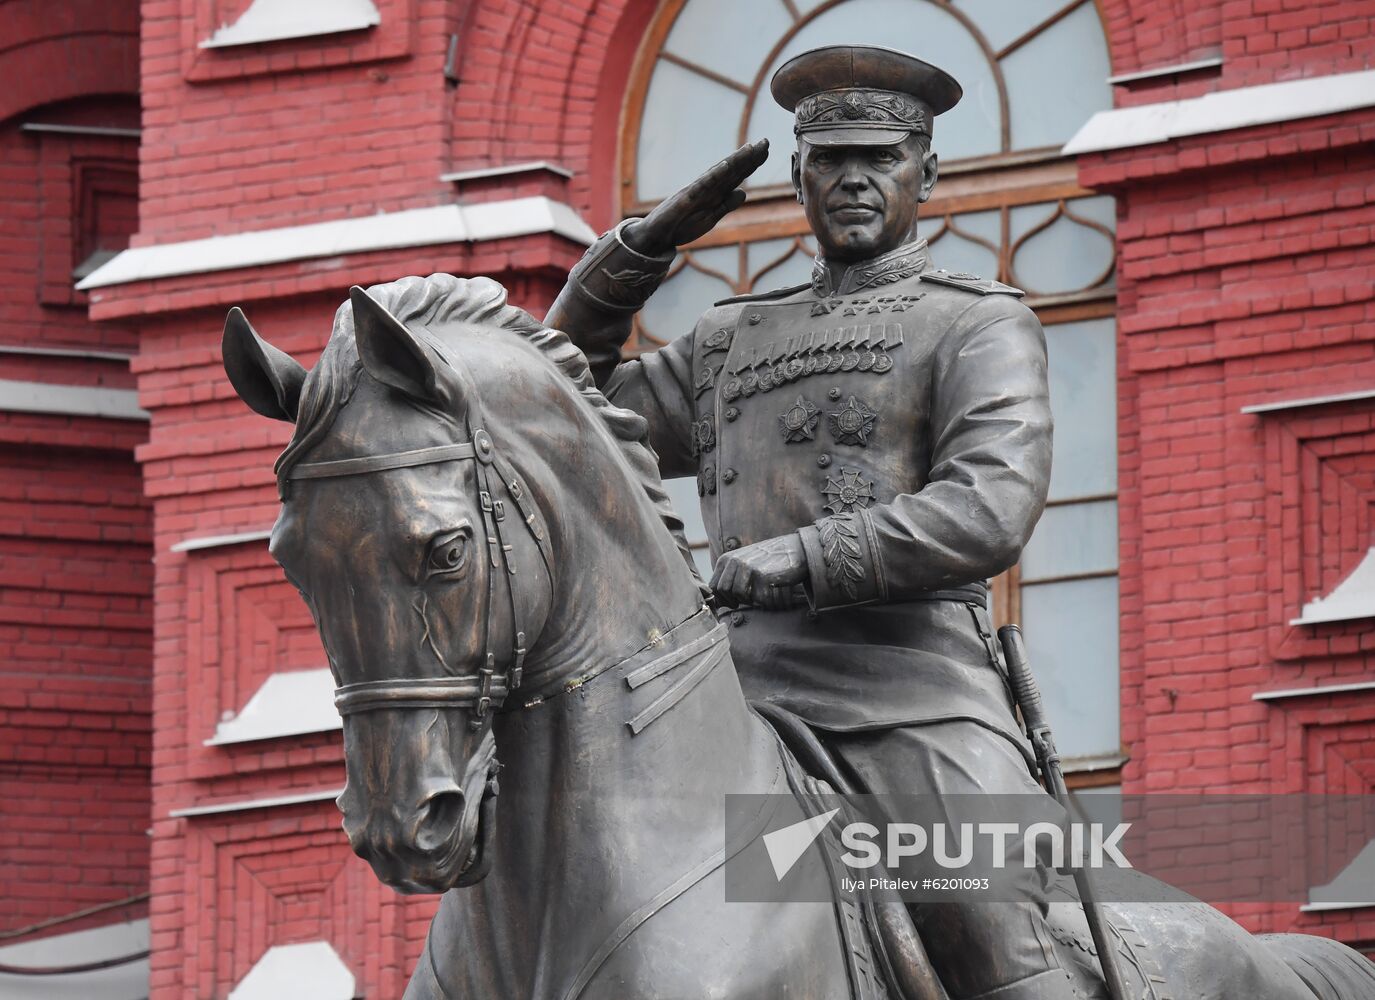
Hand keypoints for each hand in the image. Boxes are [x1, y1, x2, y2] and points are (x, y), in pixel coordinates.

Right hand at [623, 140, 768, 256]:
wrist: (658, 236)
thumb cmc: (682, 226)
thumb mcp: (711, 218)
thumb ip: (726, 205)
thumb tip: (743, 192)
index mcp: (714, 193)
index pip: (736, 175)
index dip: (751, 163)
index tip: (766, 150)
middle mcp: (707, 188)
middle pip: (731, 170)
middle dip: (748, 157)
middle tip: (765, 141)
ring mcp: (697, 191)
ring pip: (719, 173)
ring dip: (735, 161)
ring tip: (750, 149)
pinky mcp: (686, 198)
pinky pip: (702, 186)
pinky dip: (714, 175)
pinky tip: (726, 166)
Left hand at [711, 533, 807, 609]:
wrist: (796, 549)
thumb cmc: (770, 560)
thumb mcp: (744, 564)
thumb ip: (730, 578)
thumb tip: (717, 603)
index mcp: (726, 559)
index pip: (713, 587)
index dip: (722, 599)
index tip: (733, 603)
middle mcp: (734, 561)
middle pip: (724, 592)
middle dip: (735, 601)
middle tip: (749, 601)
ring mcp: (748, 567)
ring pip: (740, 596)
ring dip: (752, 600)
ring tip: (763, 593)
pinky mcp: (763, 576)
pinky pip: (759, 599)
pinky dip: (767, 600)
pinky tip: (774, 592)